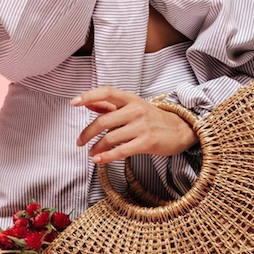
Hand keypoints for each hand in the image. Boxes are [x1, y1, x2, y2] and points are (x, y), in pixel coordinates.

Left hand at [70, 86, 197, 163]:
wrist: (180, 130)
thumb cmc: (152, 118)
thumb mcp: (133, 107)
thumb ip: (109, 106)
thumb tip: (88, 104)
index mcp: (131, 99)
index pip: (107, 92)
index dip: (89, 96)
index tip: (74, 102)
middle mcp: (136, 110)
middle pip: (103, 121)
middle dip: (87, 133)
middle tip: (79, 142)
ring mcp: (142, 126)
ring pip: (110, 138)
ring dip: (96, 147)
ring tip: (92, 152)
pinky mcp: (146, 142)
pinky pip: (121, 150)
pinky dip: (106, 156)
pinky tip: (98, 160)